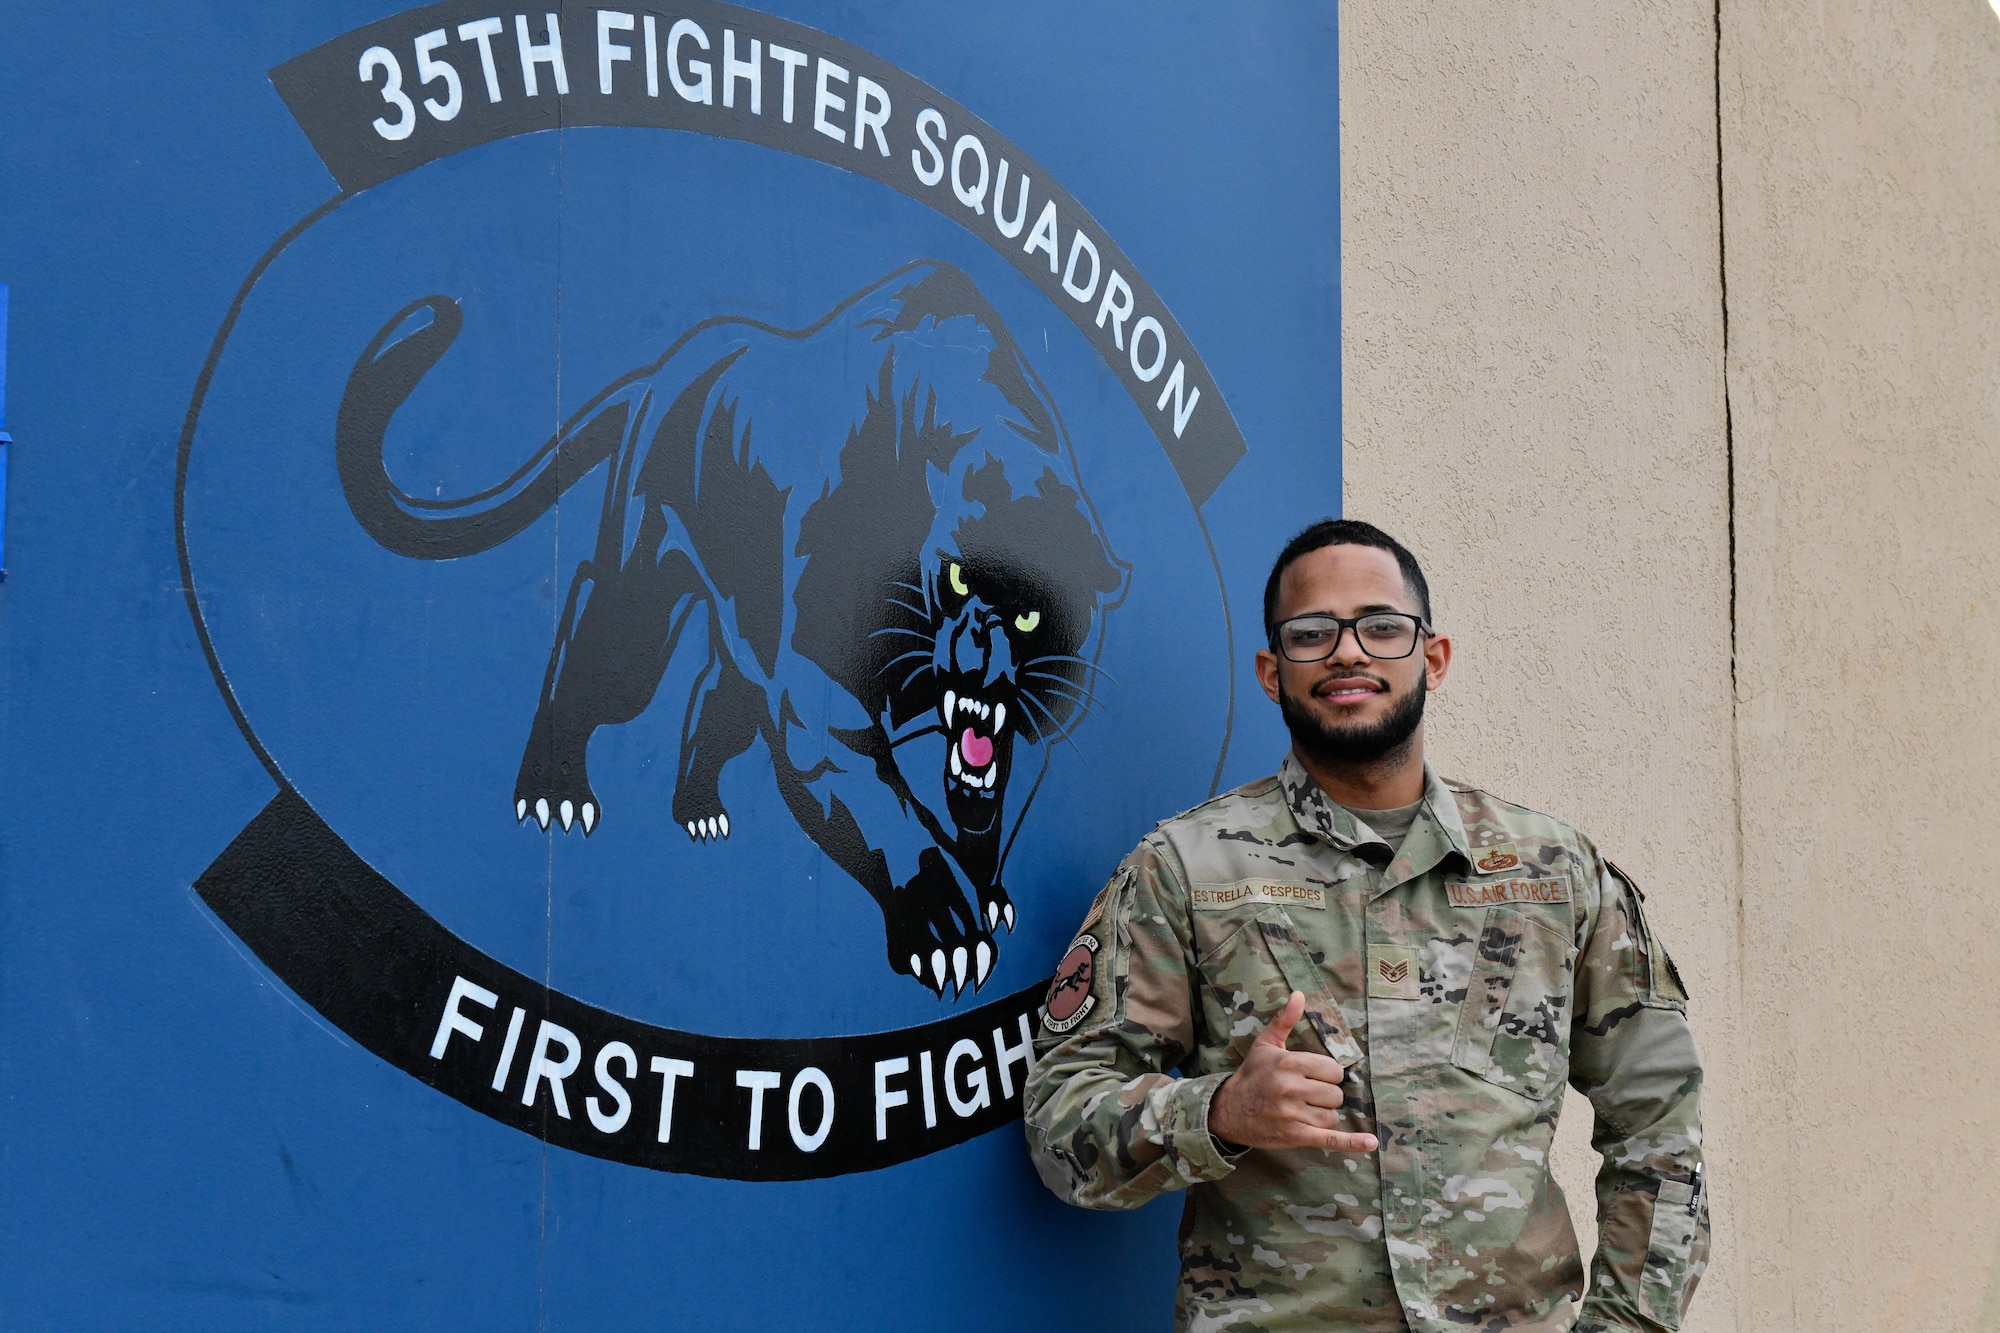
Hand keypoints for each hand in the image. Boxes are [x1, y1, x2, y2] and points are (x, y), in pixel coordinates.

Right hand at [1208, 991, 1377, 1153]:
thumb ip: (1285, 1020)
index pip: (1333, 1070)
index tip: (1313, 1077)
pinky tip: (1370, 1143)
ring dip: (1324, 1115)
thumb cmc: (1252, 1075)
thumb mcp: (1266, 1045)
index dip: (1328, 1075)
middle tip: (1307, 1095)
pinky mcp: (1294, 1135)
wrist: (1228, 1110)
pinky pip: (1330, 1139)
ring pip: (1331, 1116)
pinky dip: (1352, 1143)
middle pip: (1335, 1094)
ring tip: (1305, 1111)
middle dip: (1326, 1096)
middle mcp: (1291, 1087)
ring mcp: (1293, 1114)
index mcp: (1289, 1063)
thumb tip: (1300, 994)